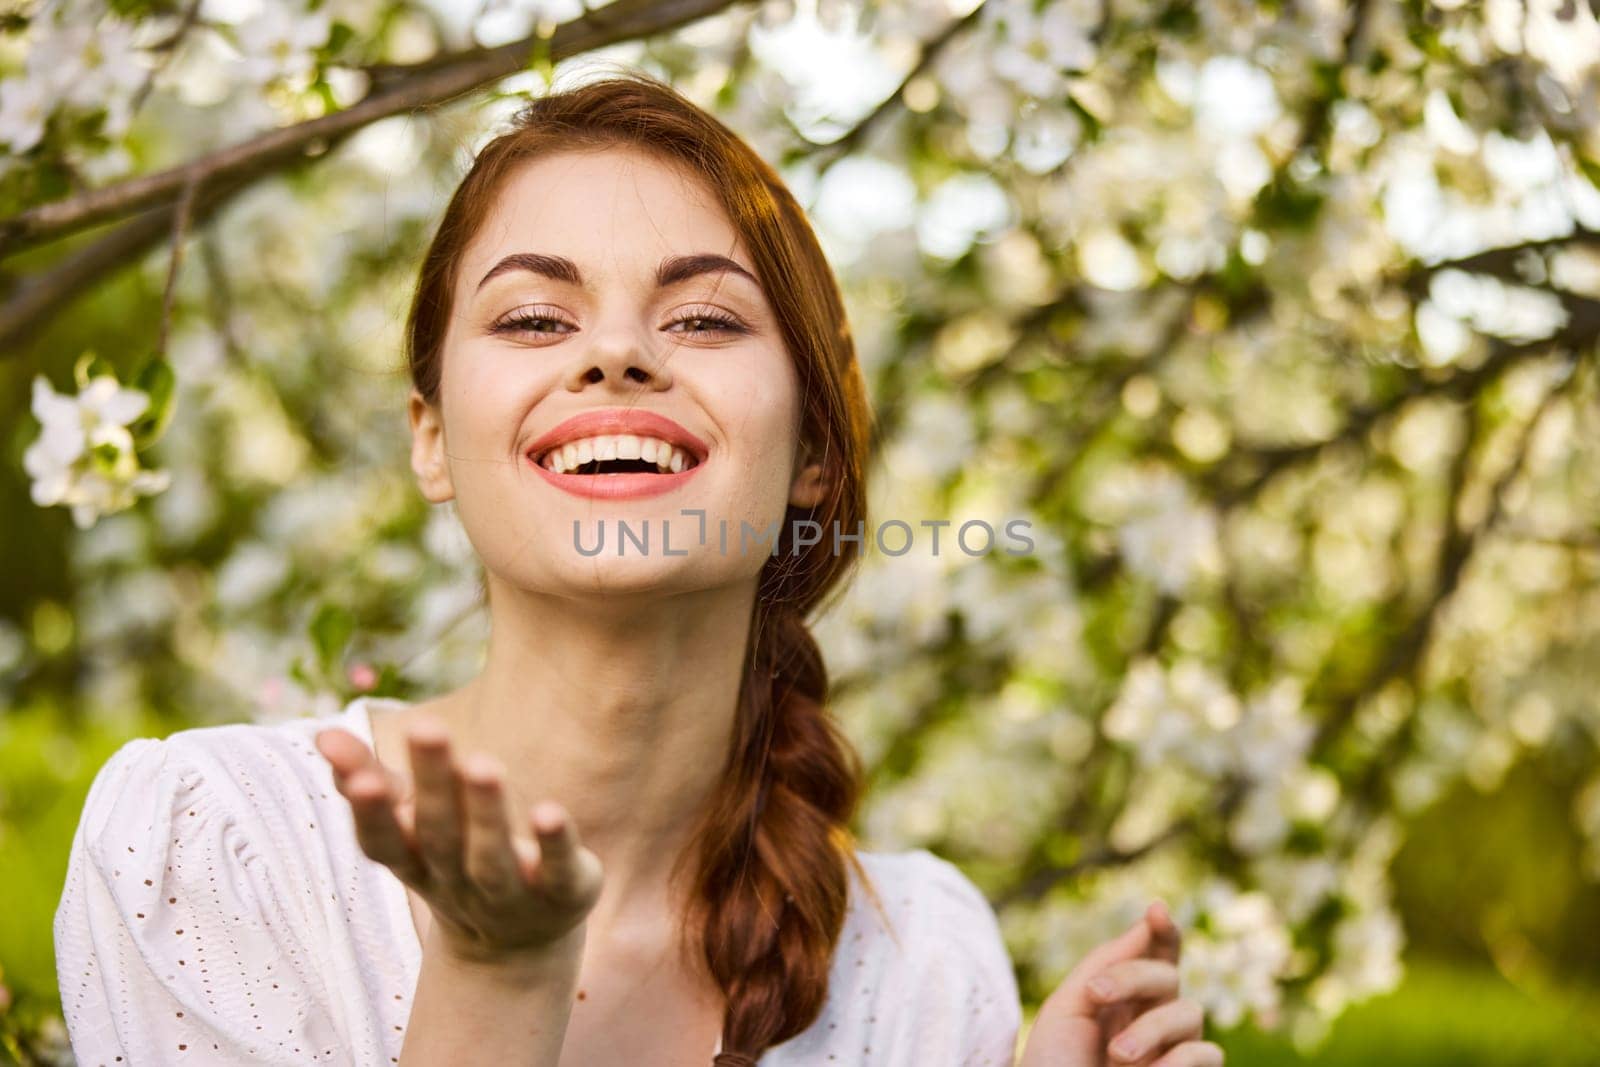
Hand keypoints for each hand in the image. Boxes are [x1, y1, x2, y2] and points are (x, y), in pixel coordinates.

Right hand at [314, 718, 603, 967]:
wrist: (516, 945)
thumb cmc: (452, 860)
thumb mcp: (409, 827)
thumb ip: (369, 779)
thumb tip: (323, 732)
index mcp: (414, 862)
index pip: (384, 841)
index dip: (370, 812)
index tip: (358, 776)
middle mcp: (456, 881)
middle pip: (440, 836)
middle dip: (432, 784)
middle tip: (427, 727)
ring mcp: (510, 893)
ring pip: (492, 857)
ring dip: (485, 813)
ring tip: (482, 764)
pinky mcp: (563, 893)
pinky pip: (558, 870)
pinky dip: (553, 844)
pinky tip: (550, 812)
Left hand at [1018, 900, 1221, 1066]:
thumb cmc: (1053, 1065)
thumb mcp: (1067, 1009)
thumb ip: (1105, 964)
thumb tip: (1147, 922)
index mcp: (1123, 997)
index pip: (1156, 955)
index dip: (1164, 930)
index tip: (1157, 911)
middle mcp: (1153, 1019)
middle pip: (1169, 974)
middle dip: (1132, 977)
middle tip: (1094, 996)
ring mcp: (1173, 1051)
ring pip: (1190, 1011)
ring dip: (1151, 1027)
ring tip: (1117, 1056)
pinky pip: (1207, 1054)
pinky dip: (1177, 1060)